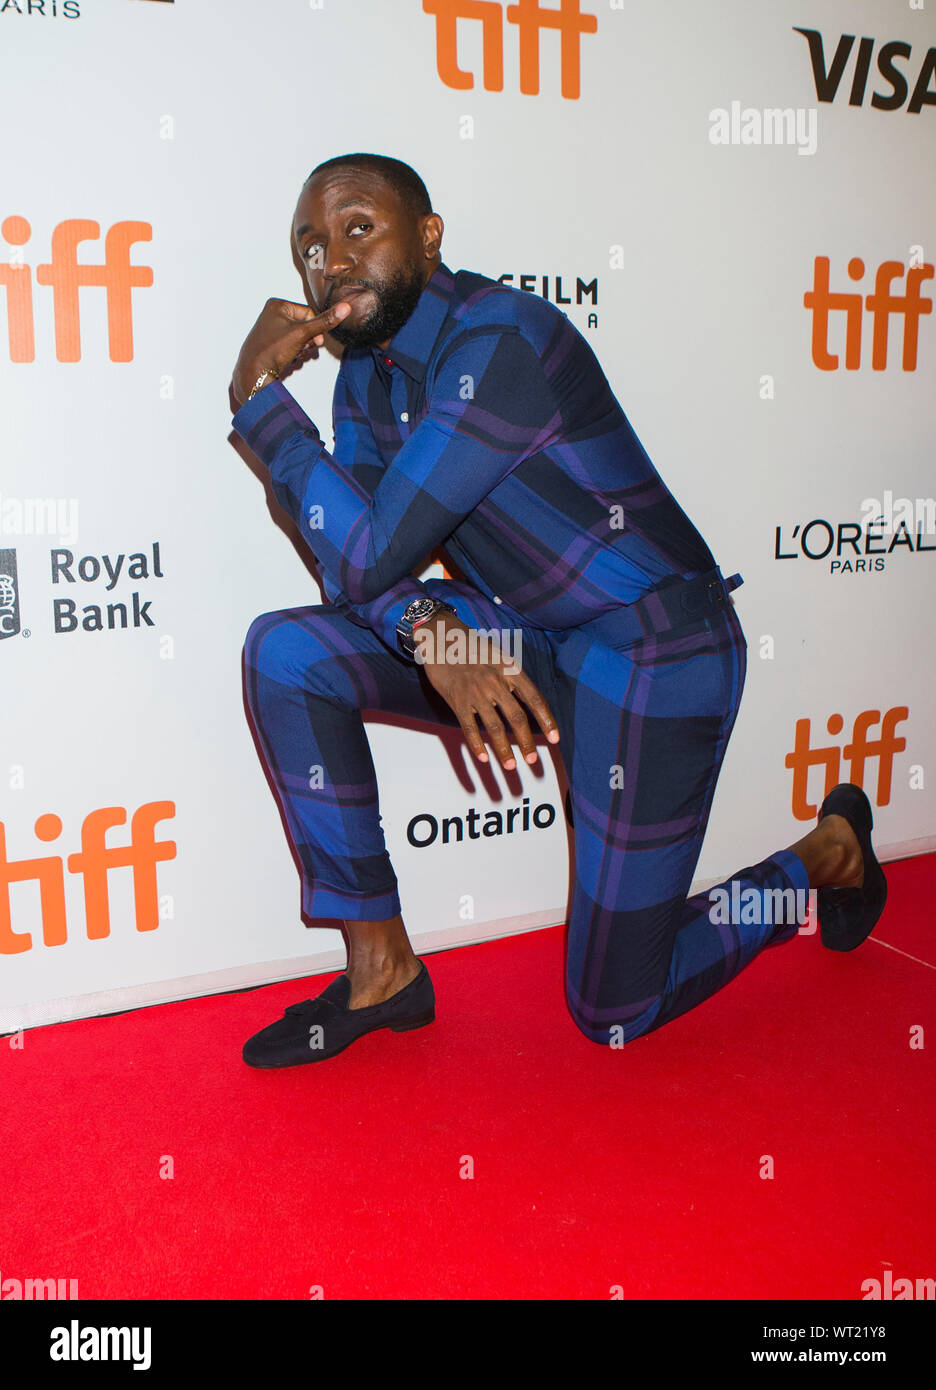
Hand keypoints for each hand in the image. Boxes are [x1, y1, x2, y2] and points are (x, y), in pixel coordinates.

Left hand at [231, 297, 352, 405]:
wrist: (253, 374)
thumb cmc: (271, 351)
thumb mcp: (302, 334)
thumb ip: (325, 322)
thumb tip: (345, 308)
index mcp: (277, 305)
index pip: (309, 313)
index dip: (314, 329)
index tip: (313, 341)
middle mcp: (272, 314)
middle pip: (304, 325)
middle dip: (307, 340)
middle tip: (302, 349)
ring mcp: (270, 329)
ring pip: (298, 337)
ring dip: (301, 348)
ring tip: (293, 355)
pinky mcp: (270, 343)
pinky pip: (290, 345)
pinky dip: (293, 353)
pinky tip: (287, 360)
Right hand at [415, 612, 559, 770]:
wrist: (442, 636)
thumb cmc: (473, 648)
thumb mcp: (499, 656)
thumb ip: (512, 678)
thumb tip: (527, 704)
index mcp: (510, 669)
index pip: (534, 698)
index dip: (546, 720)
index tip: (555, 739)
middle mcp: (495, 681)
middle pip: (516, 717)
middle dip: (527, 742)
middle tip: (533, 761)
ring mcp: (475, 692)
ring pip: (494, 727)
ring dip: (504, 750)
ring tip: (511, 766)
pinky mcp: (457, 700)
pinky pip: (469, 727)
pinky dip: (477, 745)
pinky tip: (484, 758)